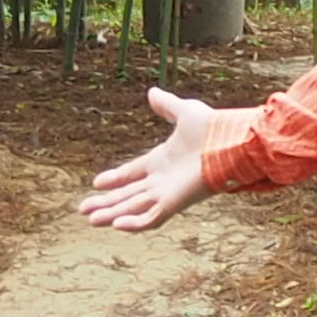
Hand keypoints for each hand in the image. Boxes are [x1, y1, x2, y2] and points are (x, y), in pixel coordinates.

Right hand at [81, 87, 223, 231]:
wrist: (233, 141)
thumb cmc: (215, 128)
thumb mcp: (184, 111)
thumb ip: (167, 105)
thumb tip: (151, 92)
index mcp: (163, 160)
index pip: (133, 173)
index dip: (116, 178)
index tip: (96, 183)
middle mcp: (163, 179)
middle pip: (129, 195)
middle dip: (107, 202)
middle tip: (83, 210)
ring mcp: (168, 193)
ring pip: (134, 209)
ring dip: (113, 214)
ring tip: (91, 220)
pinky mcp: (175, 203)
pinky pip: (152, 218)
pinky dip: (135, 223)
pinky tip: (117, 224)